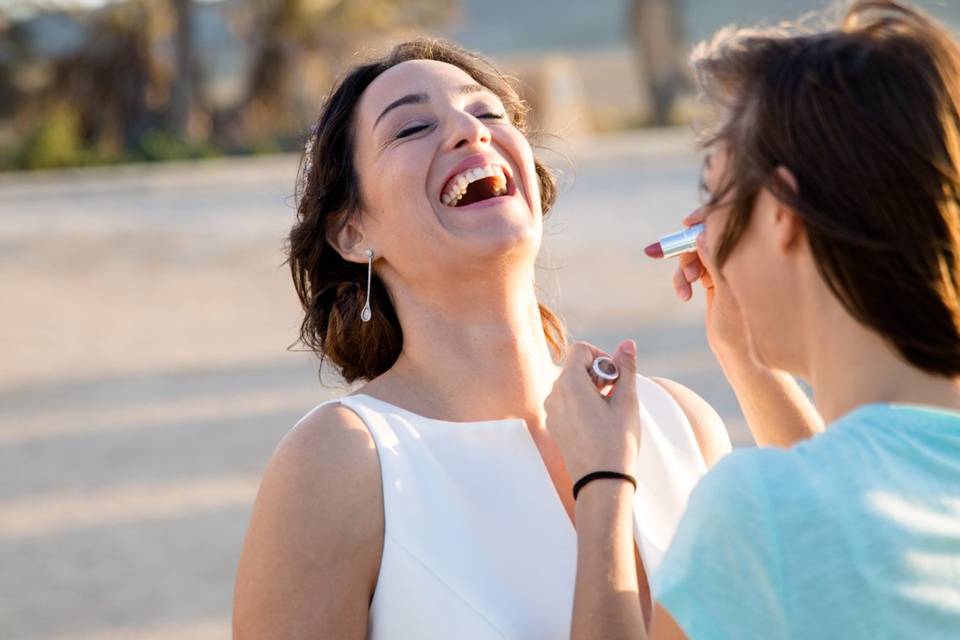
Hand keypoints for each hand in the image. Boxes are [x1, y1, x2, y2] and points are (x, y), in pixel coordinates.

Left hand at [544, 340, 640, 482]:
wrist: (601, 481)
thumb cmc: (616, 440)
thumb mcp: (626, 401)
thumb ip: (626, 368)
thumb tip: (627, 343)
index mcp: (569, 382)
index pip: (581, 349)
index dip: (602, 356)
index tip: (616, 377)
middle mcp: (553, 393)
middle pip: (575, 366)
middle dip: (597, 373)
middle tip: (615, 394)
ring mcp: (551, 410)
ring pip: (571, 385)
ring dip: (590, 389)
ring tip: (607, 410)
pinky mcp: (553, 425)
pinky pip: (566, 402)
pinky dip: (581, 404)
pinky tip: (597, 423)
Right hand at [672, 209, 756, 363]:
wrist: (735, 350)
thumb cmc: (737, 324)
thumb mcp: (725, 292)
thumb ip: (714, 262)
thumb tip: (700, 236)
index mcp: (743, 256)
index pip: (720, 227)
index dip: (703, 221)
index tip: (686, 224)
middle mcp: (732, 259)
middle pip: (701, 240)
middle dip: (686, 252)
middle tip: (684, 270)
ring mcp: (720, 269)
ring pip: (692, 256)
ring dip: (682, 271)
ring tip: (684, 291)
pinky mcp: (710, 280)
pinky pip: (689, 271)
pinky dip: (682, 281)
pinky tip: (684, 296)